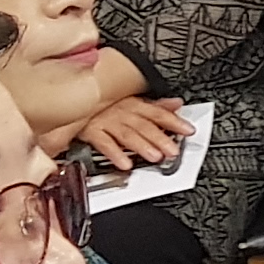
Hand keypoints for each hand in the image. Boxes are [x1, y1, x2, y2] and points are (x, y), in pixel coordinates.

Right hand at [74, 94, 189, 172]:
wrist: (75, 100)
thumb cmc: (105, 103)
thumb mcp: (131, 100)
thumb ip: (155, 105)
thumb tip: (177, 103)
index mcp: (134, 104)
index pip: (158, 113)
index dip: (174, 121)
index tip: (189, 130)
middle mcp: (122, 112)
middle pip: (144, 125)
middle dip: (160, 138)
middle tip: (173, 150)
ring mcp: (107, 122)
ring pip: (127, 134)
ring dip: (142, 145)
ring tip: (155, 157)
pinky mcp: (92, 132)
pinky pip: (104, 144)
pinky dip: (115, 153)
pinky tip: (126, 163)